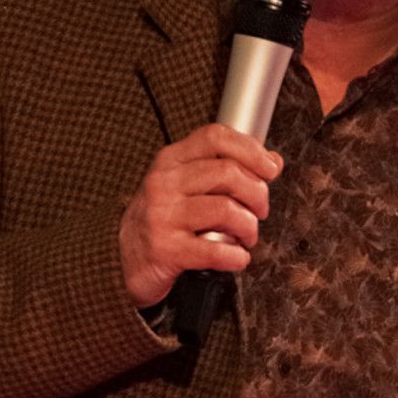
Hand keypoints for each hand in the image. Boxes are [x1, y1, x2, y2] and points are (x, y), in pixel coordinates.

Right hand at [119, 124, 283, 308]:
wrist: (124, 260)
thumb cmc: (163, 220)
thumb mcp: (187, 186)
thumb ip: (226, 169)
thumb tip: (273, 161)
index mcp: (171, 161)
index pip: (215, 137)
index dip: (251, 149)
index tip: (270, 169)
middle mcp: (164, 183)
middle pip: (227, 173)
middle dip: (257, 194)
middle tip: (260, 211)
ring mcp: (163, 216)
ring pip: (226, 210)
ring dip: (249, 227)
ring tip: (247, 237)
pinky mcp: (166, 249)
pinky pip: (215, 250)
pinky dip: (236, 256)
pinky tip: (237, 258)